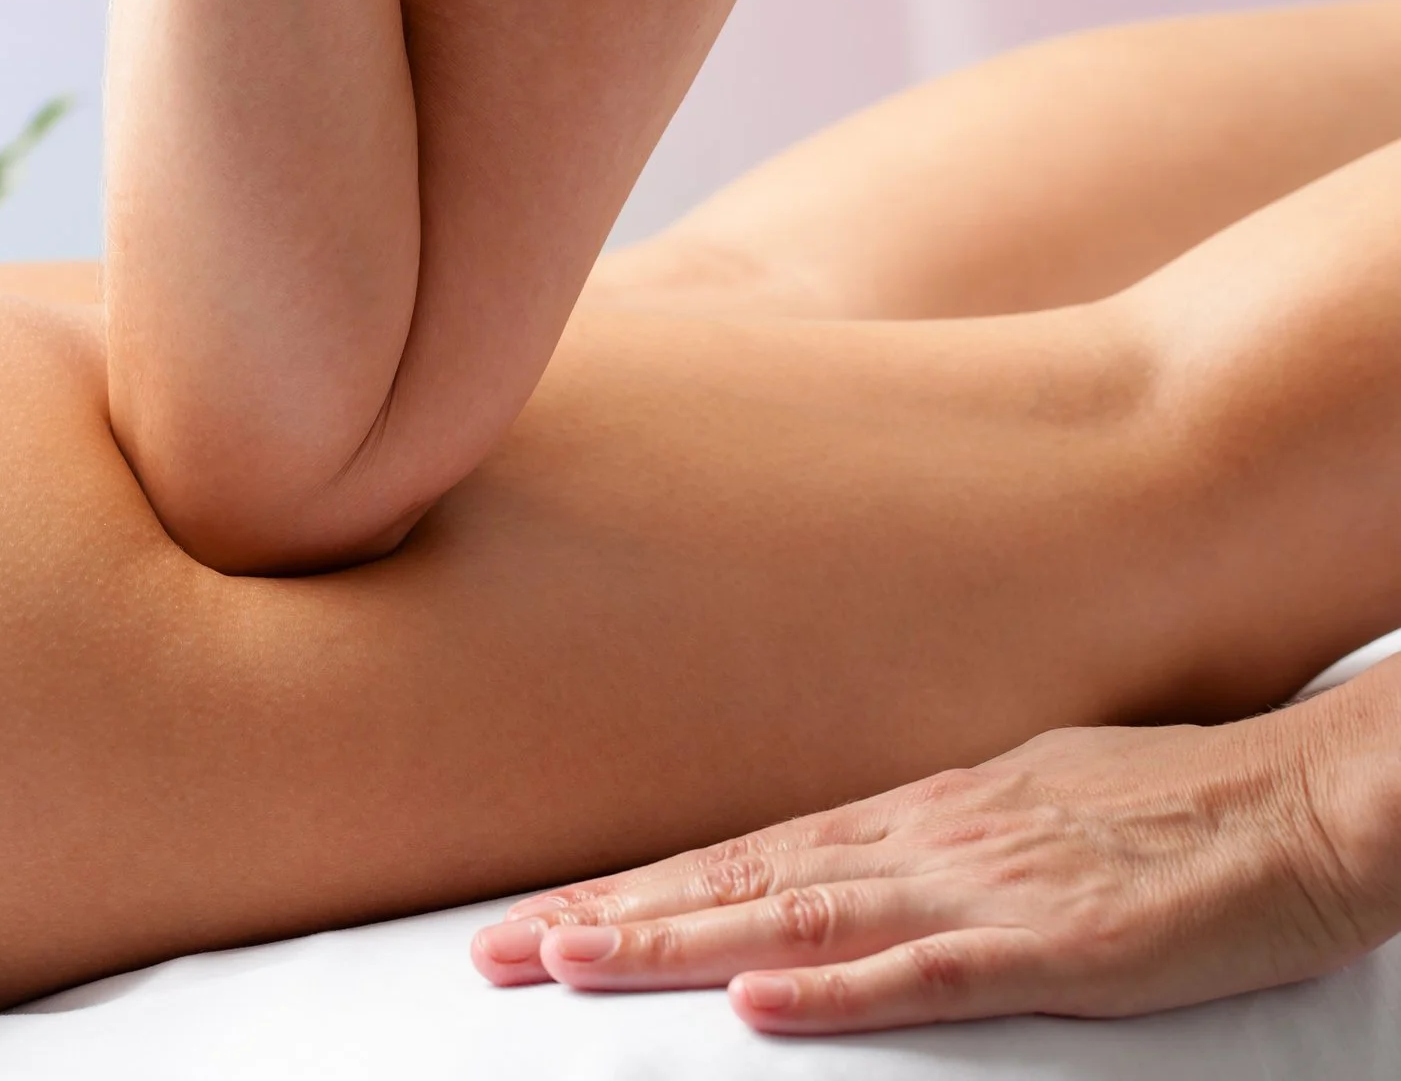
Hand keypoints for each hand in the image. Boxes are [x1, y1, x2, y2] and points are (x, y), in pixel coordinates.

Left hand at [471, 707, 1398, 1033]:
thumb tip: (850, 860)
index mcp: (913, 812)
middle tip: (497, 948)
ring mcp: (980, 889)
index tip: (542, 914)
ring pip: (796, 919)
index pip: (743, 856)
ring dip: (676, 942)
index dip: (636, 888)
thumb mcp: (1023, 801)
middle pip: (736, 883)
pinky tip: (754, 1002)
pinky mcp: (1053, 948)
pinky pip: (926, 975)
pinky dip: (834, 989)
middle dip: (612, 917)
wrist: (1305, 800)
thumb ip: (930, 838)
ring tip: (568, 959)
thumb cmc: (1172, 804)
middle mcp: (920, 840)